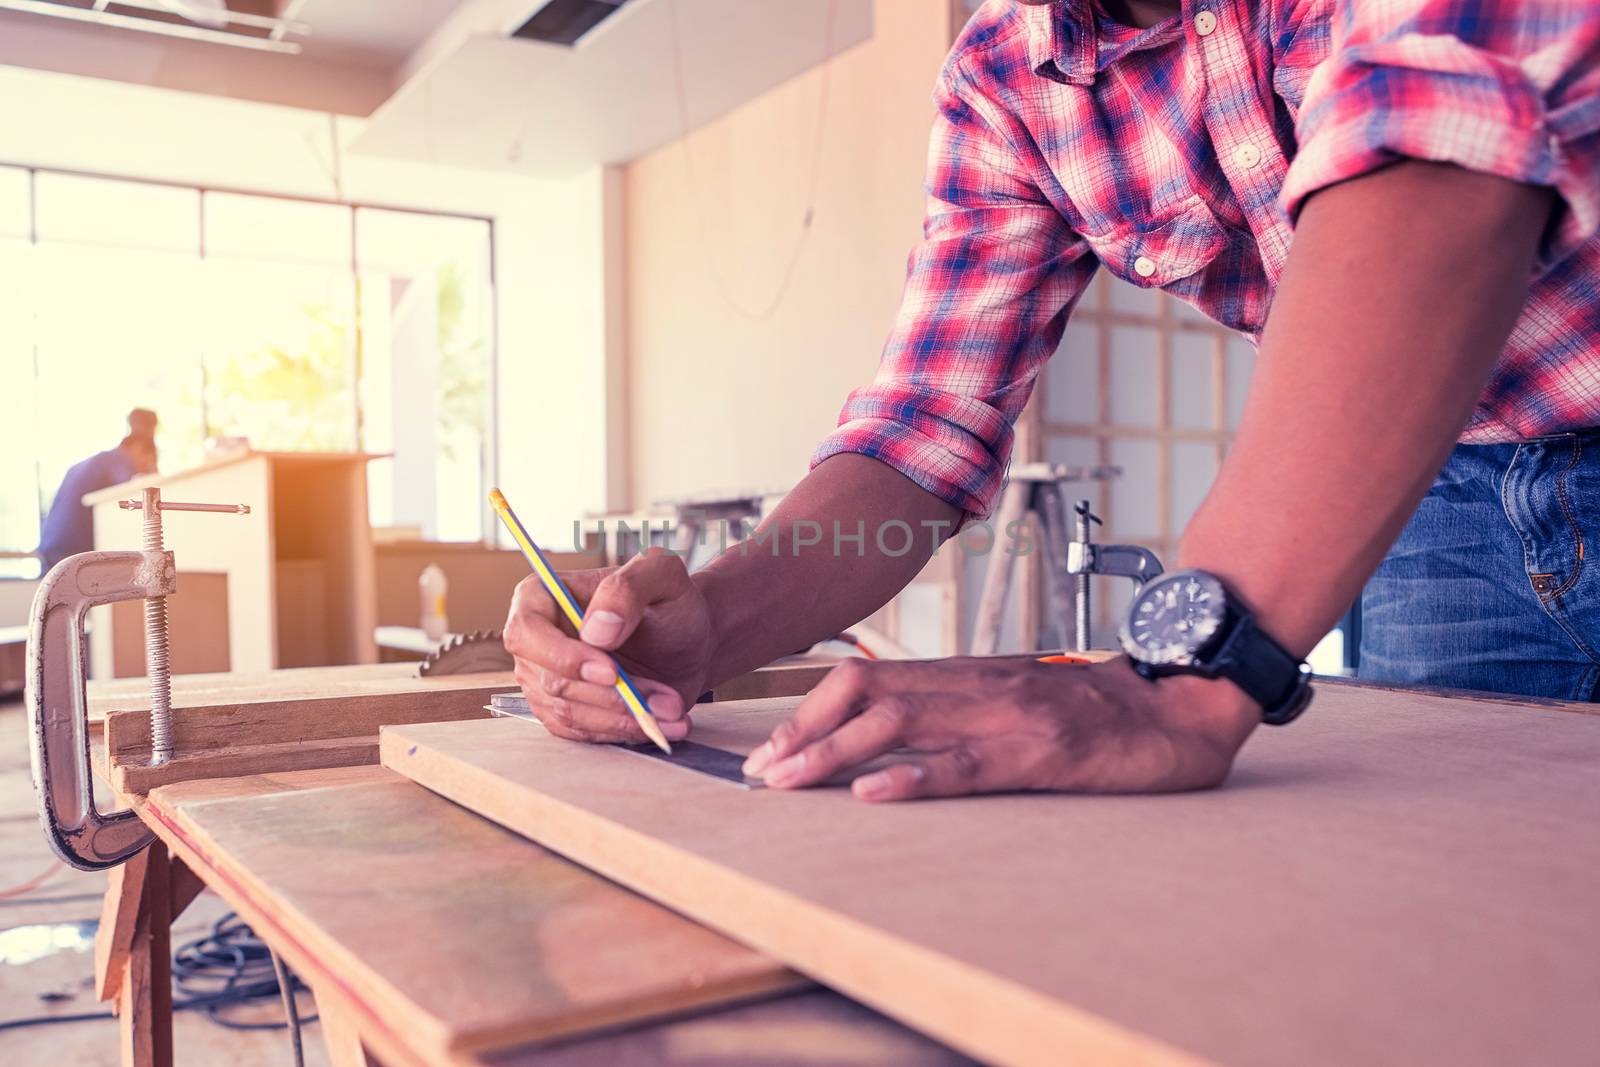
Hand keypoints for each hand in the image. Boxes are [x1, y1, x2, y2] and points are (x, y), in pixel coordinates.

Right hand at [503, 550, 716, 744]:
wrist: (688, 642)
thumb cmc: (670, 602)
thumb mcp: (661, 575)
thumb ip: (628, 588)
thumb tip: (594, 630)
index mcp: (542, 597)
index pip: (527, 632)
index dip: (562, 657)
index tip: (611, 672)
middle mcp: (537, 641)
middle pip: (551, 682)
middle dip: (610, 696)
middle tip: (662, 698)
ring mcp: (546, 680)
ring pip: (569, 714)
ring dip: (623, 717)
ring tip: (671, 709)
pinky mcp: (565, 711)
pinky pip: (582, 734)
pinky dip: (622, 732)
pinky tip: (659, 723)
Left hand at [740, 656, 1259, 799]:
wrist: (1178, 704)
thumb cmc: (1095, 710)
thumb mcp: (1016, 698)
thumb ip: (960, 709)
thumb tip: (890, 737)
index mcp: (965, 674)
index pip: (867, 677)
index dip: (811, 711)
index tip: (773, 750)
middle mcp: (974, 685)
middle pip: (865, 694)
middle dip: (803, 734)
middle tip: (761, 775)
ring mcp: (1005, 715)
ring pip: (899, 725)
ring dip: (834, 754)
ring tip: (790, 783)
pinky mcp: (1040, 753)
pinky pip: (966, 764)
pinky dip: (914, 778)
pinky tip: (875, 795)